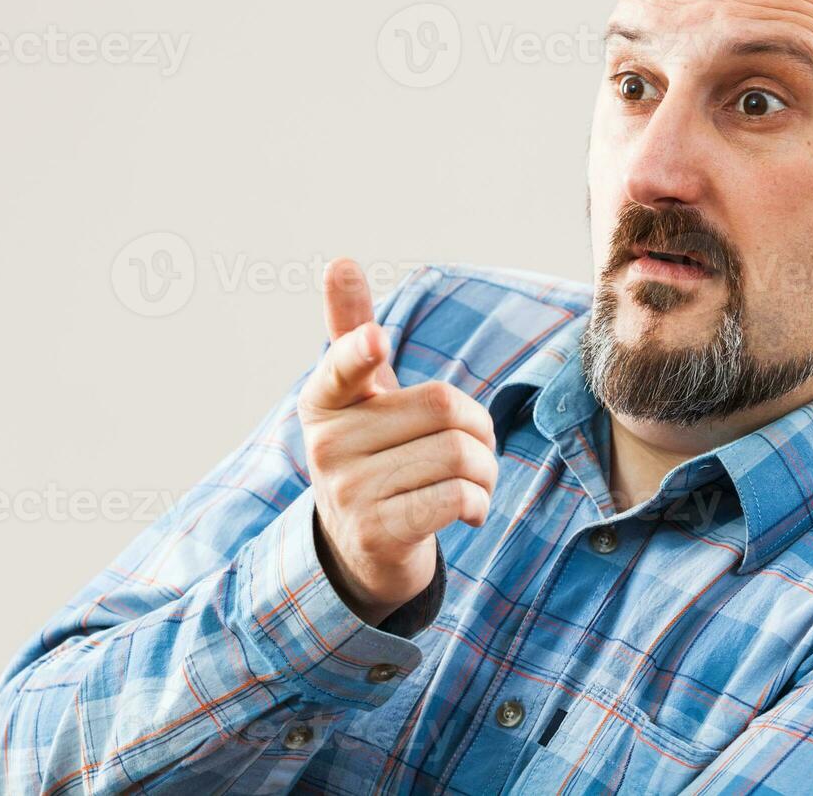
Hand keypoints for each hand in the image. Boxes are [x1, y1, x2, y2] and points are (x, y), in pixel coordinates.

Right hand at [298, 258, 497, 626]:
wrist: (361, 551)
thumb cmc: (374, 456)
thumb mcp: (362, 397)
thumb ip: (353, 333)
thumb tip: (339, 260)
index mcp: (325, 402)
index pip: (342, 367)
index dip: (361, 351)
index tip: (378, 341)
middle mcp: (328, 445)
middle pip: (445, 407)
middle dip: (481, 428)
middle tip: (474, 448)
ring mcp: (348, 492)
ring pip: (459, 455)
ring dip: (487, 471)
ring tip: (472, 483)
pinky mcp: (377, 532)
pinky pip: (457, 496)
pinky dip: (479, 502)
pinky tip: (470, 510)